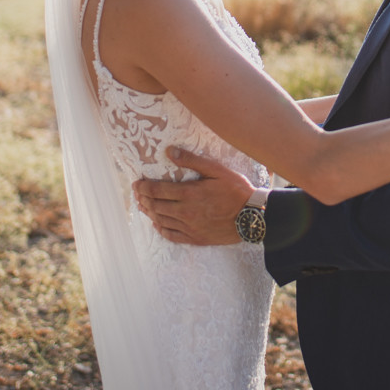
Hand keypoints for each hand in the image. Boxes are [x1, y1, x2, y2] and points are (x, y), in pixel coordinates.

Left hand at [133, 147, 253, 245]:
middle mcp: (185, 212)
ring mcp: (189, 227)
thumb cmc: (236, 191)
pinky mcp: (195, 238)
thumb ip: (192, 161)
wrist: (252, 217)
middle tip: (138, 193)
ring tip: (144, 206)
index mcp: (189, 193)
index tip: (137, 183)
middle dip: (143, 198)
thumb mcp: (217, 170)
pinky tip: (158, 224)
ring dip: (149, 212)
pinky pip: (172, 235)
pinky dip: (161, 229)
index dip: (143, 187)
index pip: (157, 190)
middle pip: (155, 205)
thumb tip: (170, 152)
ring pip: (161, 220)